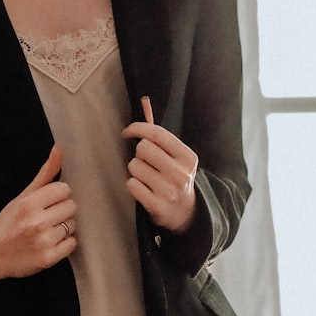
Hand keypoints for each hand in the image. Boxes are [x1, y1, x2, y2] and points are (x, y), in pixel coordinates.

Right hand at [0, 144, 76, 283]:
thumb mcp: (24, 195)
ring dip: (63, 228)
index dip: (57, 196)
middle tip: (46, 218)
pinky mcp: (48, 258)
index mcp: (30, 203)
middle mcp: (37, 222)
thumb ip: (45, 173)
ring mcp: (43, 241)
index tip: (46, 203)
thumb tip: (59, 149)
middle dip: (61, 211)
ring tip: (46, 231)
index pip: (65, 189)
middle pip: (71, 207)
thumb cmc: (9, 222)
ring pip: (73, 225)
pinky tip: (49, 243)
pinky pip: (72, 244)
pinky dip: (64, 244)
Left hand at [121, 97, 197, 232]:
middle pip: (142, 149)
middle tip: (146, 162)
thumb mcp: (175, 155)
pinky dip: (133, 185)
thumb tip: (144, 101)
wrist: (185, 213)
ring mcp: (169, 191)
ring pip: (134, 166)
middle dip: (139, 153)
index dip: (137, 129)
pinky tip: (143, 189)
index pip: (156, 133)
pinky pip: (131, 184)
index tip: (128, 132)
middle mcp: (181, 173)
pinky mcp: (157, 205)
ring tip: (146, 177)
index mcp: (187, 157)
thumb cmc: (174, 177)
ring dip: (135, 170)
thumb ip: (158, 131)